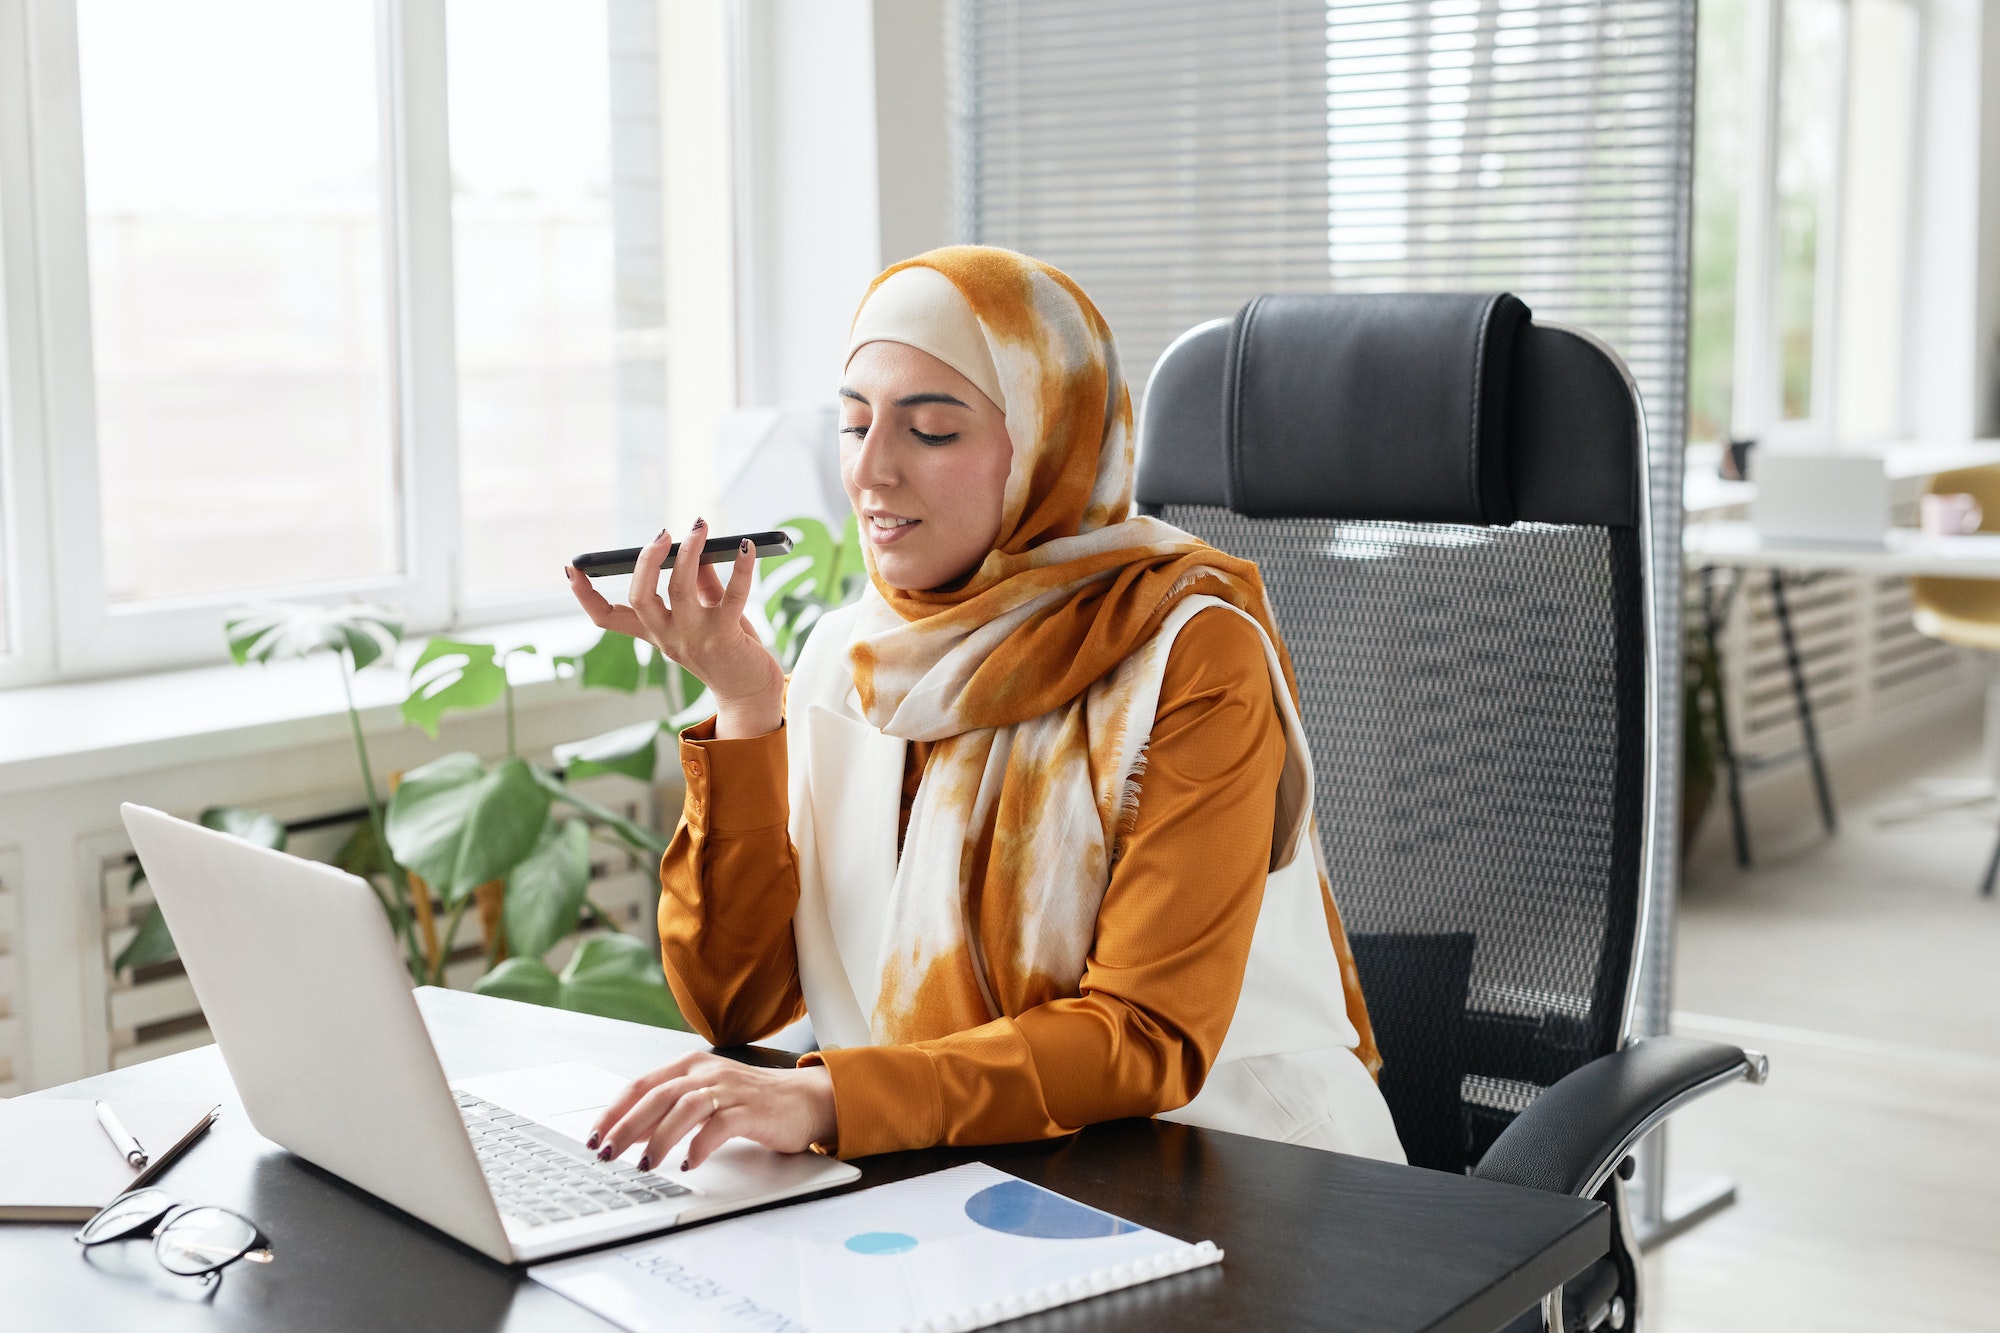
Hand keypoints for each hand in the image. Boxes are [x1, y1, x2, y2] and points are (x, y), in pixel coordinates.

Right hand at [564, 519, 785, 738]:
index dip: (585, 595)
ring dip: (690, 552)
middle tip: (662, 534)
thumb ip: (700, 582)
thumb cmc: (729, 649)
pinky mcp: (726, 637)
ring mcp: (695, 638)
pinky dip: (741, 568)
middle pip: (640, 597)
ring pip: (680, 589)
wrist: (751, 694)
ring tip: (699, 528)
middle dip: (646, 560)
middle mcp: (669, 636)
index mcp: (656, 631)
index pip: (608, 617)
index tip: (571, 569)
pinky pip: (733, 596)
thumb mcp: (706, 614)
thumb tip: (695, 545)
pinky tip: (747, 548)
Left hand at [585, 1053, 836, 1170]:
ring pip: (685, 1107)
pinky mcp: (751, 1110)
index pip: (641, 1085)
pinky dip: (701, 1144)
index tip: (594, 1136)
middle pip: (657, 1096)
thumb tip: (628, 1134)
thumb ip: (670, 1109)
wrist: (804, 1100)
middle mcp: (707, 1072)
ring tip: (645, 1164)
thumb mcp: (705, 1097)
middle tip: (607, 1153)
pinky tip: (690, 1162)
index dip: (614, 1111)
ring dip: (660, 1138)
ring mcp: (730, 1089)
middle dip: (627, 1126)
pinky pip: (720, 1125)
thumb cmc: (750, 1102)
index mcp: (690, 1066)